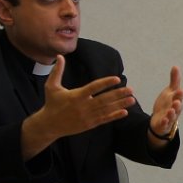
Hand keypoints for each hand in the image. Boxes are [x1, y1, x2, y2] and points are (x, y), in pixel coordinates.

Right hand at [21, 56, 135, 159]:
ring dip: (120, 104)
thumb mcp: (51, 86)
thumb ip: (57, 72)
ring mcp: (87, 116)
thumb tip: (60, 56)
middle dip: (118, 94)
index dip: (106, 83)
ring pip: (106, 109)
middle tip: (131, 89)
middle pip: (104, 99)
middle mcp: (83, 106)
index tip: (117, 78)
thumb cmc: (51, 103)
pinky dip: (115, 116)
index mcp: (76, 96)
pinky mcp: (90, 124)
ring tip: (132, 99)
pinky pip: (104, 119)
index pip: (94, 87)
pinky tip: (125, 112)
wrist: (49, 125)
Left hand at [149, 66, 182, 140]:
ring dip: (172, 114)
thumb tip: (175, 66)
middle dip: (177, 105)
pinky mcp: (163, 124)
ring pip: (172, 117)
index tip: (180, 90)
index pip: (178, 97)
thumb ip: (174, 80)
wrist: (161, 119)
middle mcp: (174, 110)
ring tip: (171, 111)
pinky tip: (163, 120)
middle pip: (177, 108)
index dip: (179, 95)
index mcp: (176, 100)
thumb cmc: (167, 104)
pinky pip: (165, 124)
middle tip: (177, 101)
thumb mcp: (170, 92)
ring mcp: (169, 118)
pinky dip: (165, 122)